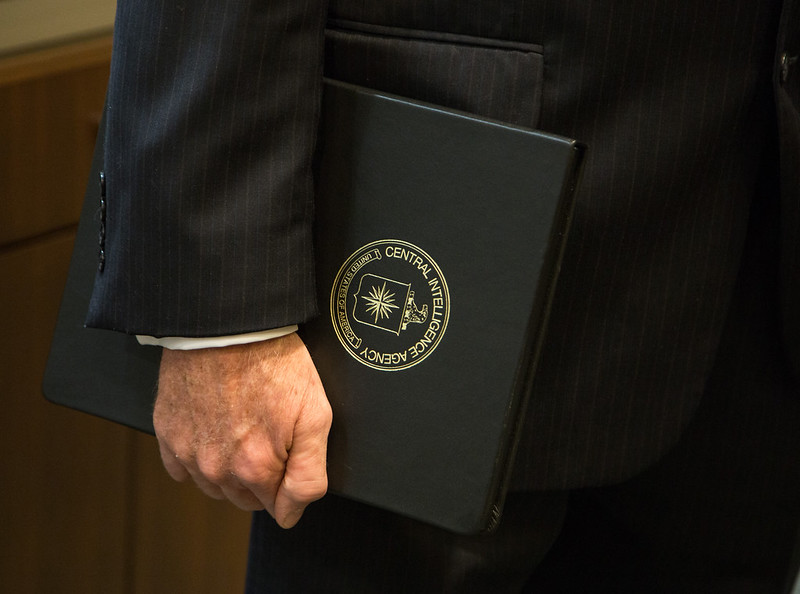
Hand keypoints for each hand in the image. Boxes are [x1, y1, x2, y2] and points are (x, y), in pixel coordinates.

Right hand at [153, 332, 330, 527]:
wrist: (229, 325)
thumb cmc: (275, 363)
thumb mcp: (315, 416)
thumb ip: (308, 476)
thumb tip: (291, 515)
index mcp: (255, 469)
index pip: (277, 505)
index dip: (288, 480)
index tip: (289, 448)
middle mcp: (216, 470)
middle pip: (245, 497)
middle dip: (261, 475)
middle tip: (269, 431)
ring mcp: (188, 453)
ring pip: (214, 485)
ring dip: (229, 468)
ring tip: (242, 423)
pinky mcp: (167, 433)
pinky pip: (182, 466)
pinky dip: (199, 456)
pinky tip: (214, 426)